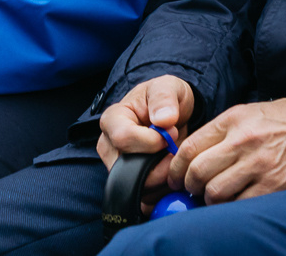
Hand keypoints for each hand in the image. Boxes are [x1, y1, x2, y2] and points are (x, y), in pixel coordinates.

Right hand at [97, 74, 195, 202]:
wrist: (170, 116)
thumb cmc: (165, 99)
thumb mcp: (167, 87)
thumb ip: (164, 99)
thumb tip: (164, 120)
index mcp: (113, 119)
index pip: (123, 138)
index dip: (151, 141)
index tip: (171, 132)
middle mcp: (109, 146)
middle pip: (127, 168)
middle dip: (159, 166)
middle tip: (176, 153)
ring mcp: (117, 167)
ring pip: (137, 187)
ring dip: (163, 179)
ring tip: (175, 161)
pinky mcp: (130, 184)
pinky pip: (145, 198)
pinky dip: (163, 191)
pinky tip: (173, 174)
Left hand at [168, 95, 285, 202]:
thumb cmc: (280, 120)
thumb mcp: (246, 113)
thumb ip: (219, 132)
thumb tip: (190, 156)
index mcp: (232, 120)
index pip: (190, 147)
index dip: (175, 167)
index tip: (175, 177)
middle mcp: (242, 141)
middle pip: (198, 171)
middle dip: (188, 185)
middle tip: (190, 189)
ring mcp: (258, 164)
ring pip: (216, 192)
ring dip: (209, 199)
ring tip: (212, 196)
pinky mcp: (273, 185)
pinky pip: (240, 203)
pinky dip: (232, 206)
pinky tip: (234, 201)